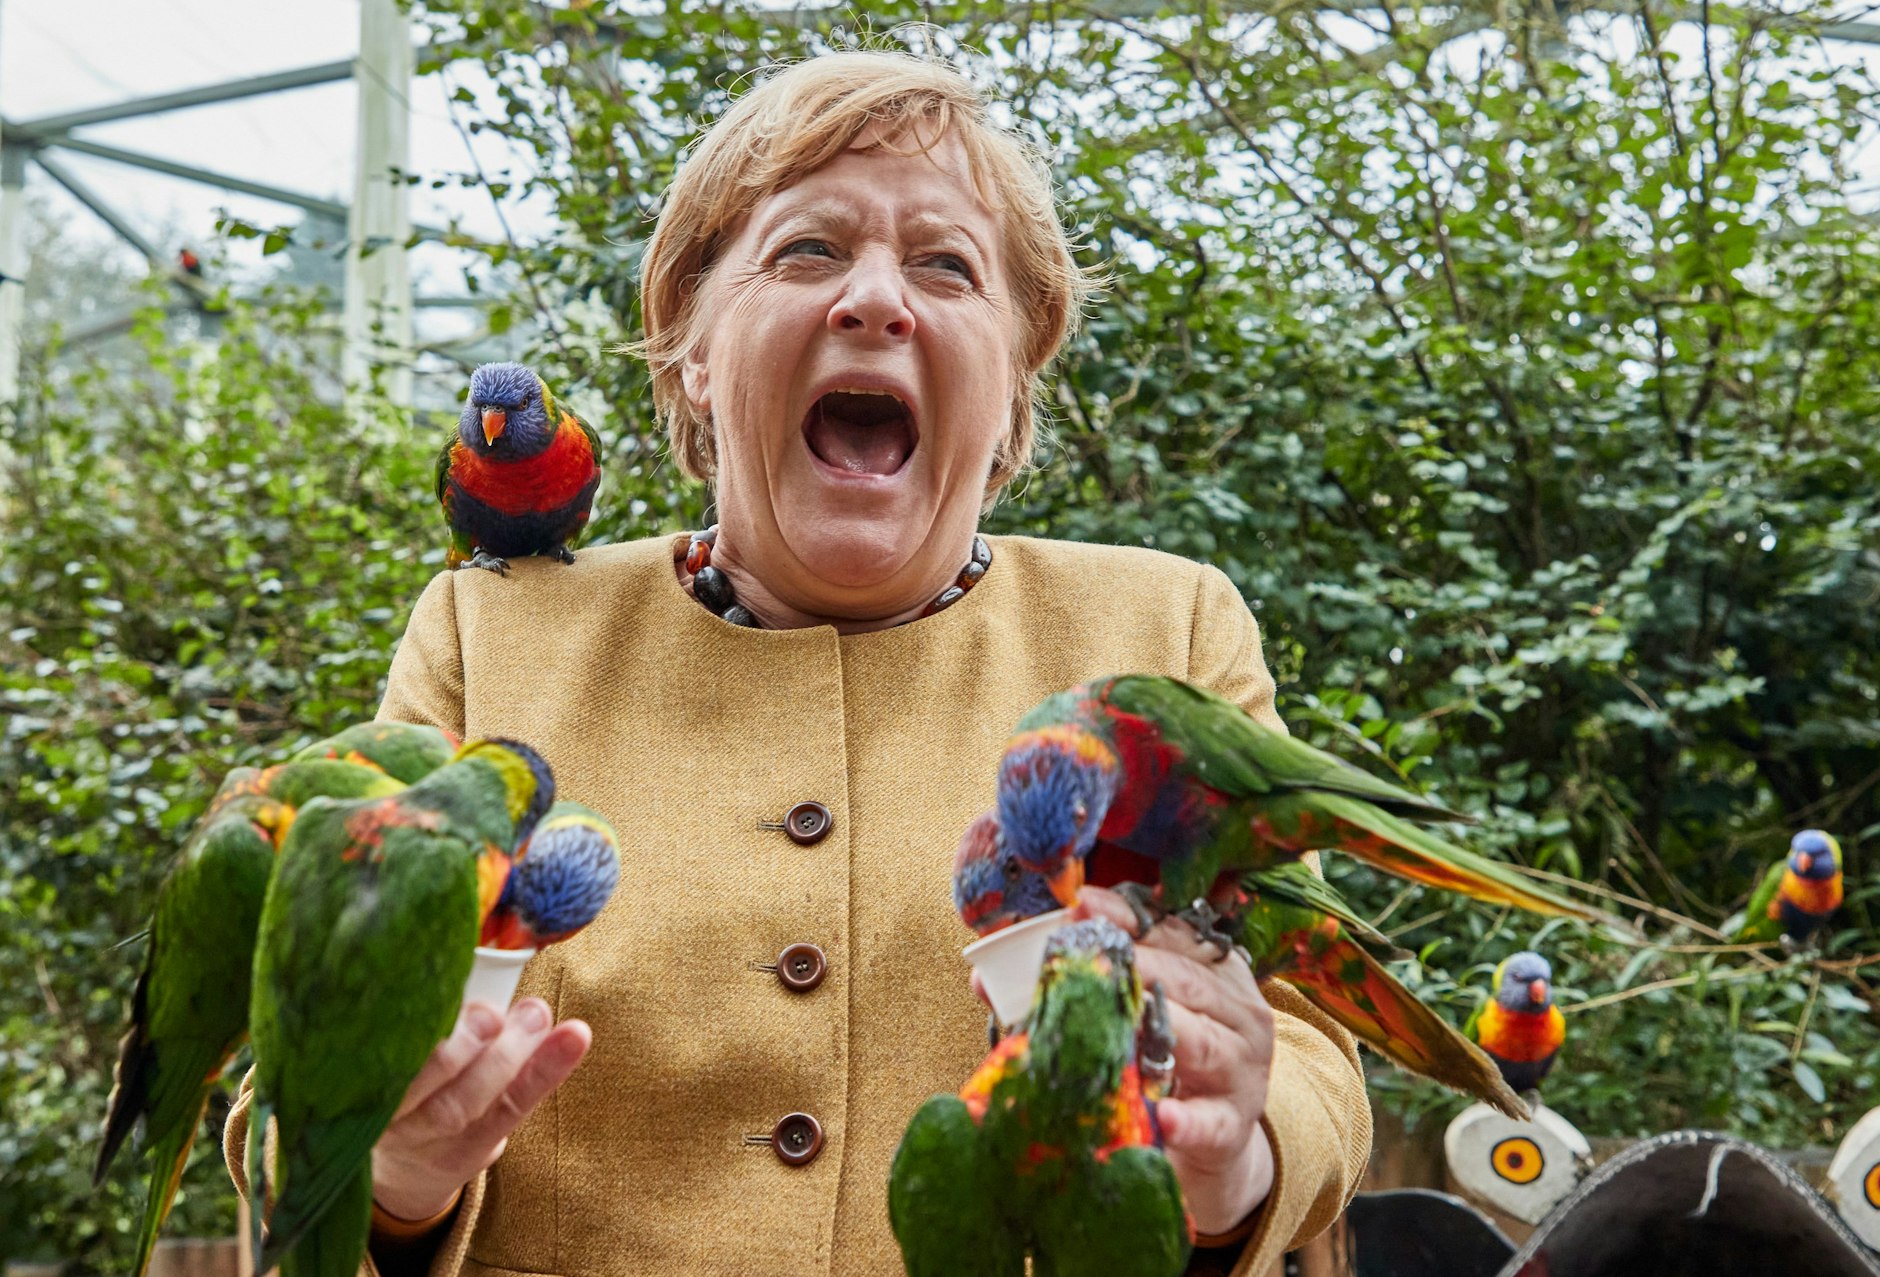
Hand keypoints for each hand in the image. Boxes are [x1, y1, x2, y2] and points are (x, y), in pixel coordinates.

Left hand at [369, 997, 591, 1221]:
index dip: (543, 1073)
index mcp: (464, 1150)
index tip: (578, 1032)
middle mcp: (420, 1140)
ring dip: (451, 1048)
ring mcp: (376, 1120)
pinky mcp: (344, 1097)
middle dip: (499, 1058)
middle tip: (533, 1013)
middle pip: (458, 1106)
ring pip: (411, 1087)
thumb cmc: (448, 1123)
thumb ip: (517, 1077)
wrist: (378, 1162)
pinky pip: (366, 1069)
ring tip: (487, 1014)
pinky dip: (393, 1040)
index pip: (510, 1109)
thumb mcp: (488, 1119)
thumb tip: (556, 1020)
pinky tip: (420, 1007)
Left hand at [1076, 887, 1275, 1235]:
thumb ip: (1081, 985)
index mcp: (1214, 972)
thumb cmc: (1164, 1059)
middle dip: (1139, 964)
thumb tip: (985, 976)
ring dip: (1165, 1029)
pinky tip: (1163, 1115)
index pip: (1173, 934)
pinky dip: (1187, 1120)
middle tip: (1093, 960)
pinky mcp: (1231, 1126)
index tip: (1081, 904)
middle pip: (1187, 981)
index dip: (1127, 918)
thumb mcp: (1134, 1013)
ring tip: (1126, 1018)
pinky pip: (1210, 1122)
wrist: (1211, 1138)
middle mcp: (1236, 1012)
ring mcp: (1240, 1071)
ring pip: (1205, 1042)